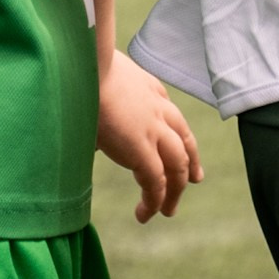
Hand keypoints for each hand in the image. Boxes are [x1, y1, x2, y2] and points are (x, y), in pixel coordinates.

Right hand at [95, 48, 203, 222]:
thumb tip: (82, 110)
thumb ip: (99, 95)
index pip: (171, 115)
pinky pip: (156, 182)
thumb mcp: (100, 77)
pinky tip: (145, 213)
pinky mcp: (142, 149)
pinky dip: (154, 201)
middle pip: (184, 140)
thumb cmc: (84, 67)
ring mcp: (154, 129)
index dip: (178, 135)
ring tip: (168, 210)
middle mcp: (159, 108)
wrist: (88, 64)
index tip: (181, 149)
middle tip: (195, 179)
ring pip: (178, 165)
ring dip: (175, 190)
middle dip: (190, 162)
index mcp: (150, 88)